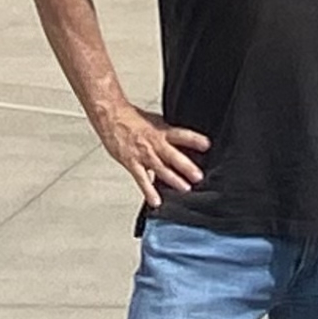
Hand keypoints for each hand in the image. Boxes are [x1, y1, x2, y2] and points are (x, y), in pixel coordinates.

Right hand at [94, 106, 210, 208]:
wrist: (110, 117)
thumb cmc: (131, 119)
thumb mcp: (155, 121)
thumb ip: (167, 133)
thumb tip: (181, 139)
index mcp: (161, 131)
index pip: (181, 135)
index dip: (194, 139)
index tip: (207, 145)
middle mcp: (154, 144)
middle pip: (173, 156)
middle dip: (186, 167)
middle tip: (198, 176)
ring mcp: (143, 154)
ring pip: (160, 169)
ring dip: (173, 179)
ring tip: (185, 188)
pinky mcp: (132, 163)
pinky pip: (142, 179)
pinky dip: (149, 191)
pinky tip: (156, 201)